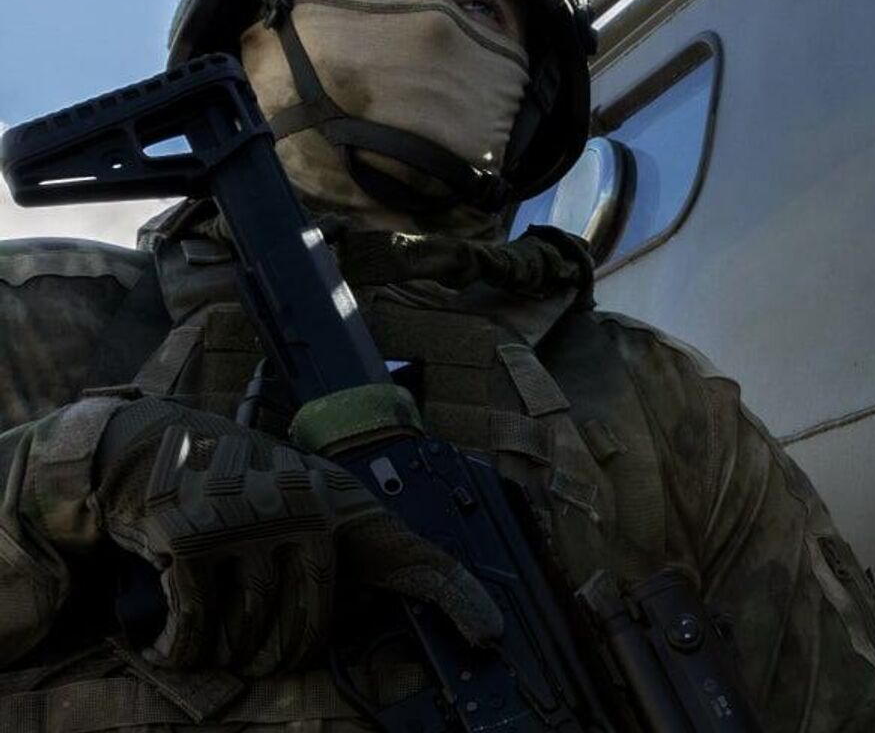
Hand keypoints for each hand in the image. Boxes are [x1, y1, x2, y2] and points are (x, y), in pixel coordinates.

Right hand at [91, 398, 502, 673]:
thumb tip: (364, 614)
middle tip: (253, 648)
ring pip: (250, 636)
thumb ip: (338, 553)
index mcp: (343, 510)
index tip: (493, 632)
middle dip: (277, 654)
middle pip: (310, 632)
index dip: (460, 596)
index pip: (419, 558)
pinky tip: (170, 644)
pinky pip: (196, 630)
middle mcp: (307, 512)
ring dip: (226, 651)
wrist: (154, 446)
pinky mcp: (193, 539)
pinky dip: (180, 647)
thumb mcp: (302, 506)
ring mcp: (250, 523)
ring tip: (211, 633)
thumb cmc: (238, 489)